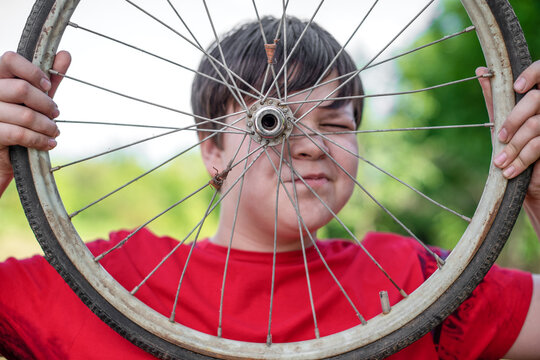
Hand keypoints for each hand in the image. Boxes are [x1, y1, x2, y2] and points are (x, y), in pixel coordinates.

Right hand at [0, 50, 70, 193]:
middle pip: (22, 89)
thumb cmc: (19, 118)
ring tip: (55, 131)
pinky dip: (40, 140)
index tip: (47, 85)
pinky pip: (20, 134)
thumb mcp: (35, 97)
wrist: (2, 154)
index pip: (10, 59)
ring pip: (24, 114)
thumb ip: (48, 78)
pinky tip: (49, 143)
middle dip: (45, 103)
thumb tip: (65, 54)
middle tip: (56, 113)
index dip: (32, 71)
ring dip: (47, 125)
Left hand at [477, 61, 539, 197]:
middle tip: (500, 138)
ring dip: (514, 146)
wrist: (530, 182)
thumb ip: (496, 98)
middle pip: (536, 99)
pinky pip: (539, 145)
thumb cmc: (517, 146)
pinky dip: (521, 160)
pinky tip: (509, 171)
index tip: (517, 87)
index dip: (533, 73)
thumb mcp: (504, 121)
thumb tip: (481, 71)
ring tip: (499, 162)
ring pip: (536, 125)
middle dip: (514, 119)